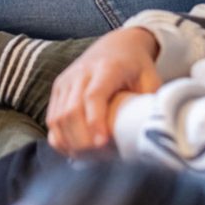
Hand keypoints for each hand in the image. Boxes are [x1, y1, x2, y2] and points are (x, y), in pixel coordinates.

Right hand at [47, 27, 160, 156]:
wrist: (116, 45)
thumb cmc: (136, 67)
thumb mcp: (150, 79)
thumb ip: (150, 103)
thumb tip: (153, 133)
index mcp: (106, 68)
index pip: (93, 96)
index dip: (95, 121)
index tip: (103, 144)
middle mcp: (81, 73)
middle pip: (71, 111)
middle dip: (82, 140)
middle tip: (100, 159)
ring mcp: (66, 81)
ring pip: (57, 117)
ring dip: (71, 143)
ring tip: (88, 159)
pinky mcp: (58, 89)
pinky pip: (51, 118)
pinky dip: (59, 138)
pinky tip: (74, 151)